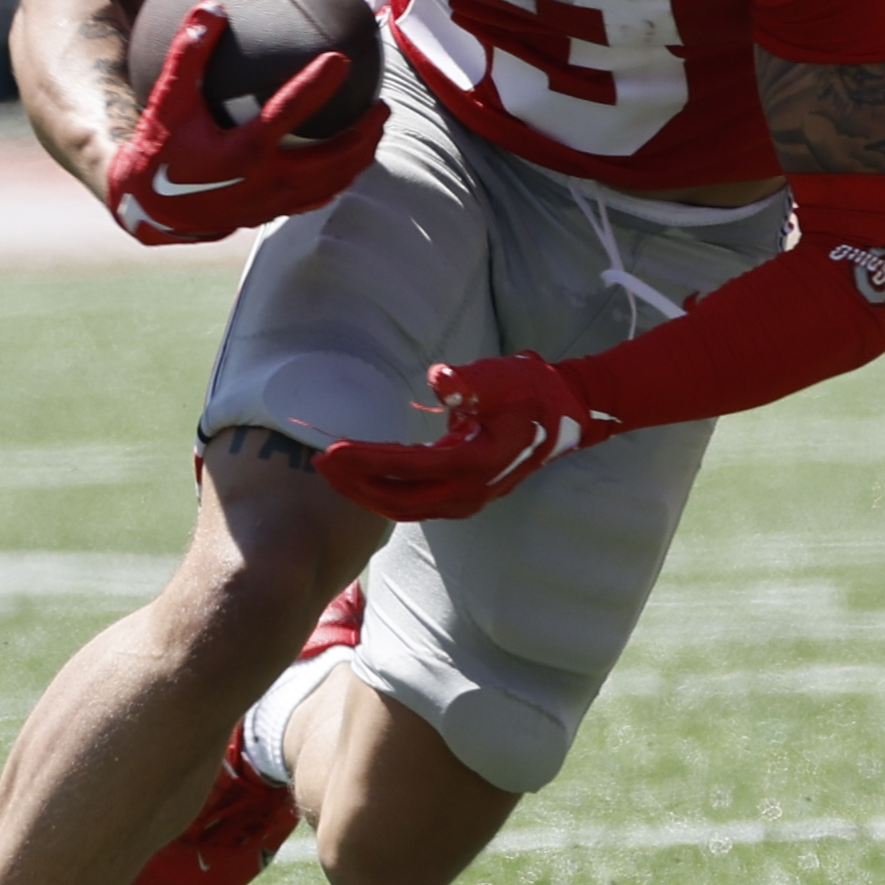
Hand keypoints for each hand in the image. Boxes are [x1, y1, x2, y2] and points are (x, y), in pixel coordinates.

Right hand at [102, 5, 384, 245]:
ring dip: (361, 156)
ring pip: (333, 181)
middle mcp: (265, 179)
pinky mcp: (274, 214)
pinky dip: (340, 178)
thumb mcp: (168, 100)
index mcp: (243, 150)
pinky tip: (350, 163)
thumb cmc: (160, 149)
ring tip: (377, 130)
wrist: (151, 209)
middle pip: (333, 156)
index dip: (317, 84)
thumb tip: (211, 7)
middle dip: (365, 131)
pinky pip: (318, 197)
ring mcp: (274, 201)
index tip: (341, 59)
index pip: (289, 111)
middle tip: (382, 104)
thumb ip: (189, 55)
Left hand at [316, 354, 616, 521]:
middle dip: (354, 484)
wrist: (566, 414)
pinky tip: (363, 476)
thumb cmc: (531, 391)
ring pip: (404, 507)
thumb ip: (469, 381)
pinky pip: (415, 503)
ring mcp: (468, 499)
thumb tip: (441, 378)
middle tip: (319, 463)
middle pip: (398, 499)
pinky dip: (384, 493)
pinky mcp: (463, 497)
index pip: (409, 467)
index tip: (332, 449)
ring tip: (334, 472)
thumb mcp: (503, 377)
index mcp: (477, 462)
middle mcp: (470, 490)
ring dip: (365, 492)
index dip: (367, 461)